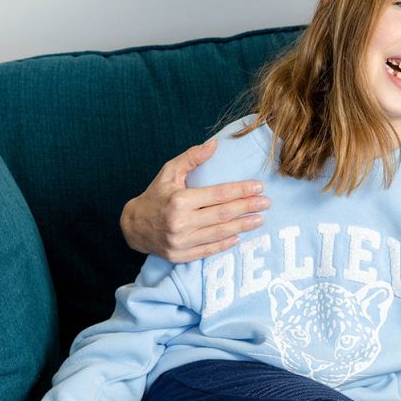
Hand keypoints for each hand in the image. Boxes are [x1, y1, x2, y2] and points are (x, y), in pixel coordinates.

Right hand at [120, 139, 268, 262]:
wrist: (133, 226)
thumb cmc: (156, 195)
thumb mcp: (169, 172)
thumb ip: (191, 158)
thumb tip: (214, 144)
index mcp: (179, 201)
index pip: (218, 195)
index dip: (240, 190)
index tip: (258, 187)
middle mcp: (180, 223)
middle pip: (223, 214)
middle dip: (247, 207)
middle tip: (266, 203)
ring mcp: (180, 242)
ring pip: (219, 233)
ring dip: (242, 226)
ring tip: (260, 219)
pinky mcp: (180, 256)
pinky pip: (208, 250)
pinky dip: (225, 244)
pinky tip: (239, 236)